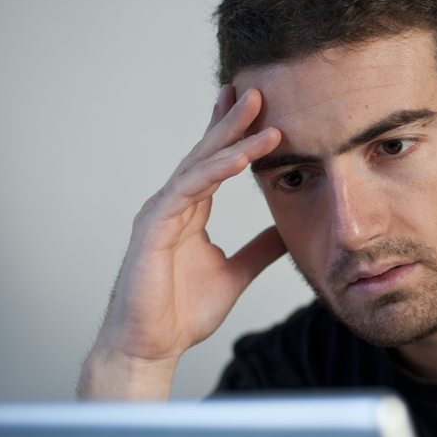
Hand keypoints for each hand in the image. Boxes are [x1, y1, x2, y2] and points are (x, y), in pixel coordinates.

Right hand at [78, 86, 285, 399]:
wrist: (151, 347)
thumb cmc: (181, 311)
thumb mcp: (235, 273)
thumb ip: (258, 249)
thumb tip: (285, 231)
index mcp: (190, 212)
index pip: (214, 163)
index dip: (233, 134)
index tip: (257, 108)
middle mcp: (173, 206)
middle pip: (205, 153)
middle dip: (231, 121)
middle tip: (257, 89)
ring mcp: (160, 214)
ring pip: (198, 166)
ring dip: (229, 138)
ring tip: (258, 112)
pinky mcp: (153, 230)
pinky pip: (187, 192)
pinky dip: (214, 172)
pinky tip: (238, 156)